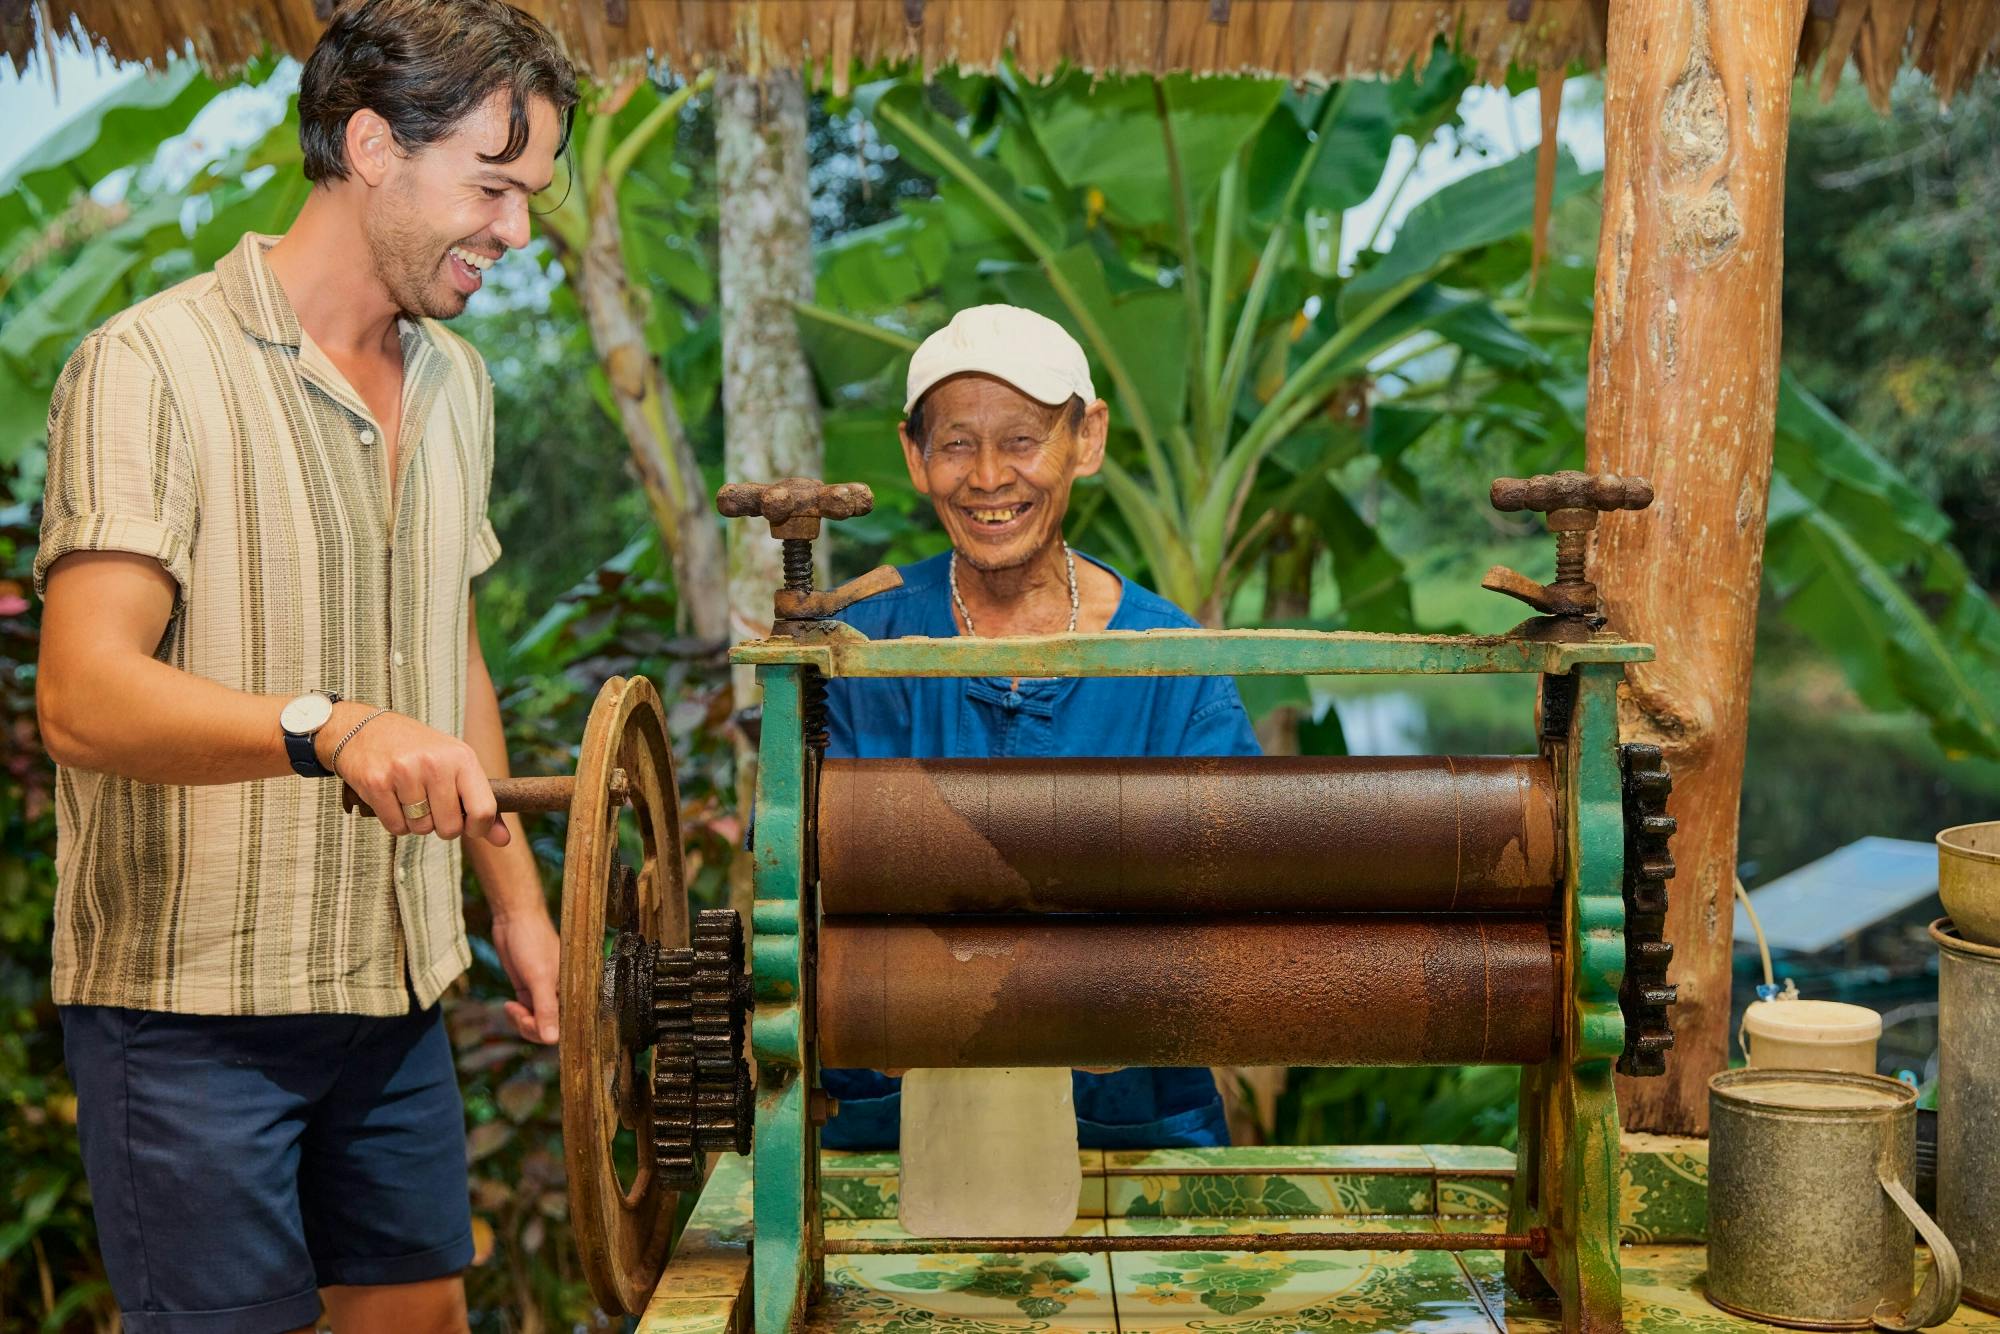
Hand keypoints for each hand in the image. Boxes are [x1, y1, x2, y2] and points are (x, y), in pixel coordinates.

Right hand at [323, 702, 508, 845]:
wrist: (363, 728)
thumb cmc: (418, 751)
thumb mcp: (456, 766)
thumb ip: (481, 803)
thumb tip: (503, 841)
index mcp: (462, 757)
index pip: (484, 810)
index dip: (478, 828)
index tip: (468, 824)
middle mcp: (435, 763)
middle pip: (450, 828)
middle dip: (441, 826)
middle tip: (432, 805)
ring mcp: (404, 772)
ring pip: (421, 829)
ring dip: (416, 822)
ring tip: (409, 796)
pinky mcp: (376, 783)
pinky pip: (395, 827)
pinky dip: (395, 821)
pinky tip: (392, 799)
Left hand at [493, 909, 560, 1043]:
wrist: (514, 919)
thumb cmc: (532, 941)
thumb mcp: (539, 978)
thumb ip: (546, 1009)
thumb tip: (552, 1039)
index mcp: (573, 991)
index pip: (564, 1026)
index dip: (544, 1030)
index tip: (527, 1019)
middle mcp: (562, 994)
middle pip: (549, 1028)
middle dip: (529, 1026)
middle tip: (516, 1011)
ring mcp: (545, 993)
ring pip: (536, 1023)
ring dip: (521, 1022)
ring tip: (510, 1007)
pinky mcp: (531, 989)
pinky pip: (527, 1013)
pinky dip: (517, 1015)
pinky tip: (508, 1005)